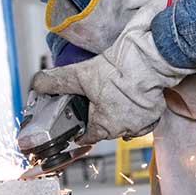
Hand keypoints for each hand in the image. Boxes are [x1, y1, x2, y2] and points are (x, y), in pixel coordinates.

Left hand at [33, 0, 195, 144]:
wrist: (149, 58)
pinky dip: (137, 108)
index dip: (80, 129)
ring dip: (119, 112)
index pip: (88, 136)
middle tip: (95, 99)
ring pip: (126, 122)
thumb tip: (37, 83)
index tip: (78, 124)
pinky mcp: (157, 110)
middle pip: (107, 128)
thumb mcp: (80, 74)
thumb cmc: (119, 70)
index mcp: (105, 126)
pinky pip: (144, 115)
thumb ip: (57, 81)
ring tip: (113, 94)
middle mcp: (126, 129)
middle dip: (100, 116)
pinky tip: (131, 94)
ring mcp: (144, 121)